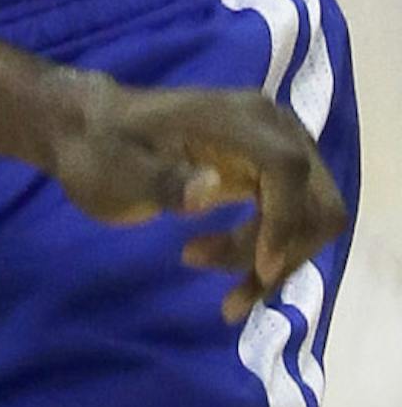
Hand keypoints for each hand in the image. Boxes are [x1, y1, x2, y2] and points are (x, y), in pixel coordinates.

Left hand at [44, 70, 348, 322]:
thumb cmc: (100, 151)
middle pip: (314, 202)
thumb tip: (212, 188)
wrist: (92, 134)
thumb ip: (164, 181)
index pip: (286, 167)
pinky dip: (273, 255)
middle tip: (225, 286)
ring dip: (277, 261)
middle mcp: (270, 126)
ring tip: (223, 290)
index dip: (283, 221)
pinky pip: (296, 221)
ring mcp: (276, 148)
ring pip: (313, 219)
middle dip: (280, 253)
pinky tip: (234, 281)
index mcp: (233, 117)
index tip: (260, 269)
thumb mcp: (117, 172)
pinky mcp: (270, 173)